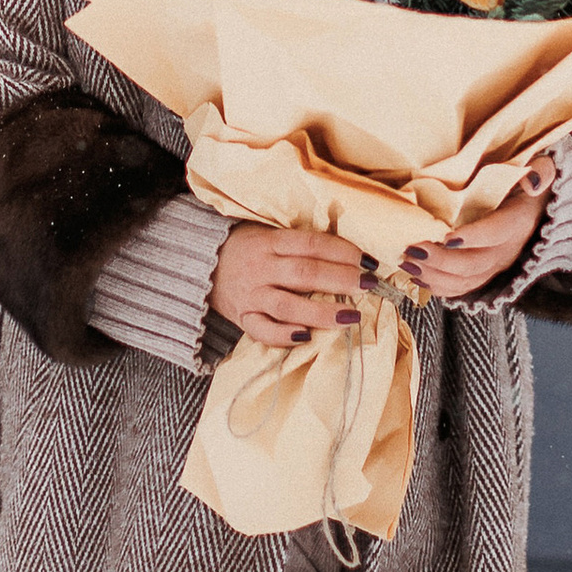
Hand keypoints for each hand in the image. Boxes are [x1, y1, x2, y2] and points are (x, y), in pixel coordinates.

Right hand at [211, 223, 366, 349]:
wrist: (201, 264)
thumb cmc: (248, 248)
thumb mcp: (270, 234)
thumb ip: (303, 245)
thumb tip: (352, 255)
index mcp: (270, 242)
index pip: (312, 244)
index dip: (343, 252)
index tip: (370, 262)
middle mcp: (261, 268)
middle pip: (305, 274)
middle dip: (340, 280)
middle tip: (368, 286)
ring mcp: (251, 295)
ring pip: (288, 305)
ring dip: (321, 313)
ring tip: (350, 317)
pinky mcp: (242, 318)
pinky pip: (263, 331)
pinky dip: (284, 335)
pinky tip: (307, 337)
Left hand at [402, 152, 555, 303]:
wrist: (538, 207)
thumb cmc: (526, 182)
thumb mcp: (541, 169)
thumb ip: (540, 171)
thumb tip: (532, 181)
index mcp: (518, 223)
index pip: (496, 233)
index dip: (472, 237)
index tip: (446, 237)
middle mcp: (507, 250)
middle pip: (474, 264)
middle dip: (440, 260)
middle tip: (412, 250)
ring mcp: (495, 265)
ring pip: (465, 282)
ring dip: (434, 277)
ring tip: (407, 264)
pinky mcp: (484, 273)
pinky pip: (461, 289)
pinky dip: (437, 287)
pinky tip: (415, 278)